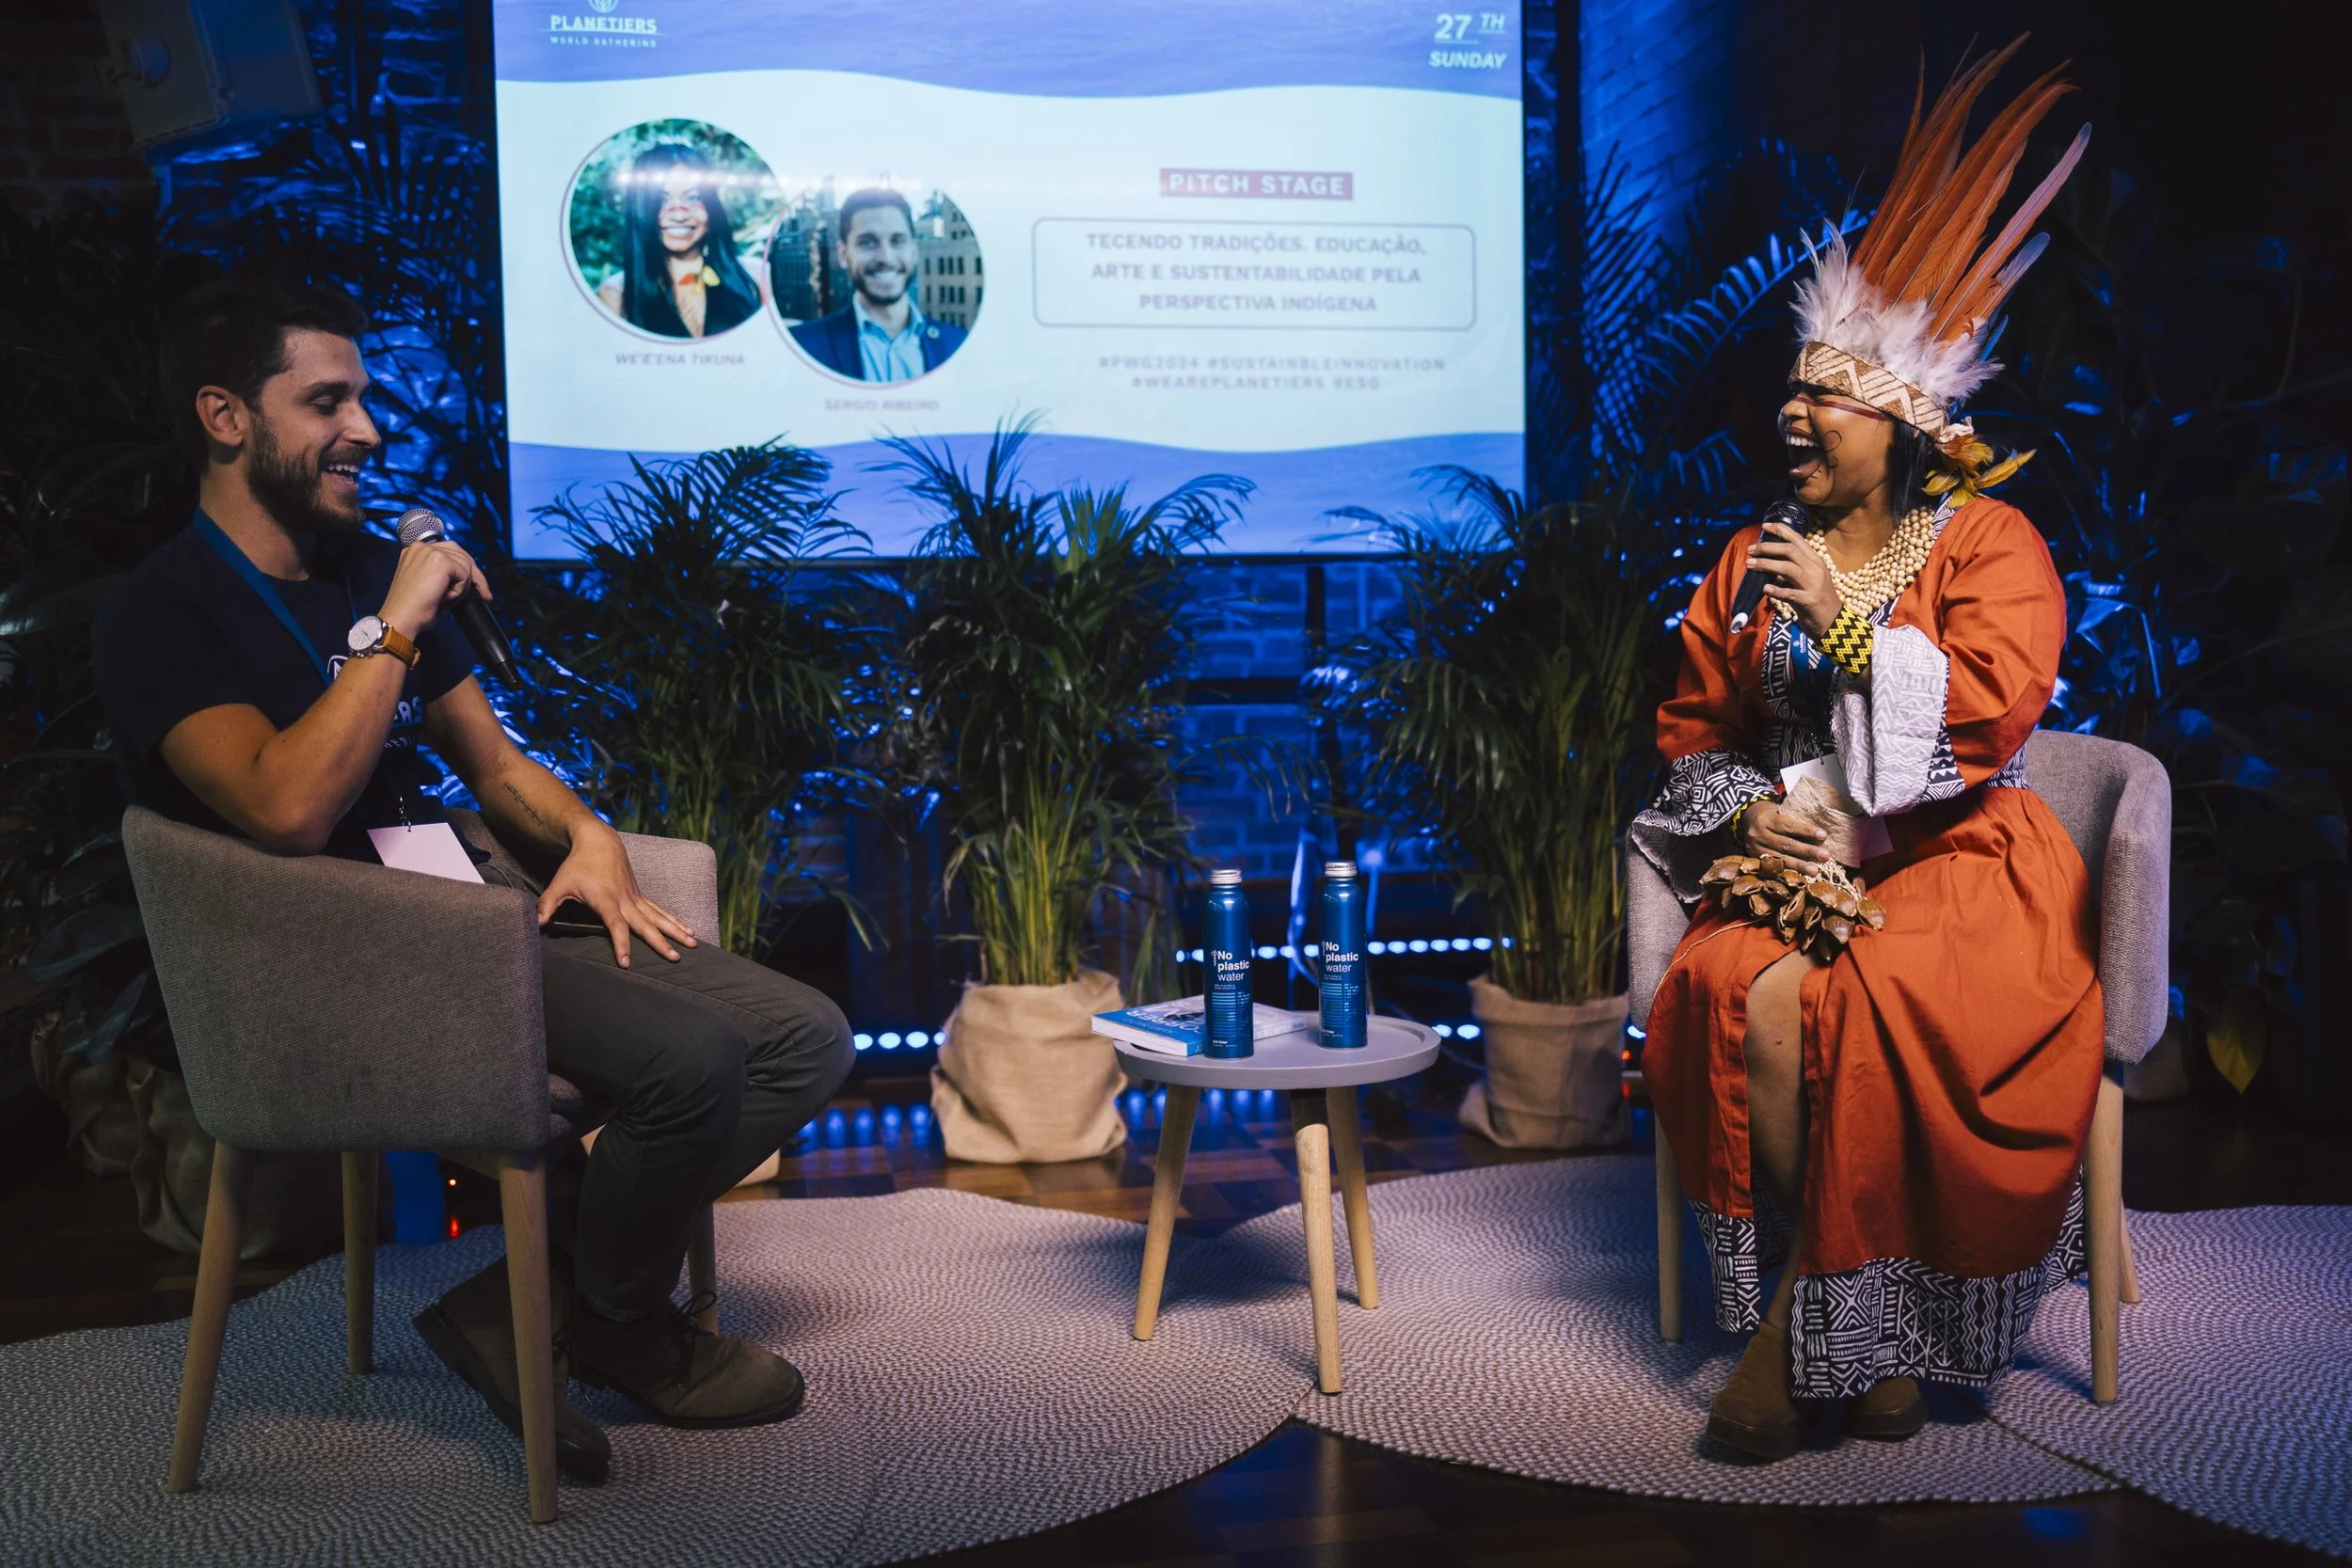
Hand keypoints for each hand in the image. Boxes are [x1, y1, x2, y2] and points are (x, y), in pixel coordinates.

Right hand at [381, 540, 490, 638]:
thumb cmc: (412, 609)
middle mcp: (421, 547)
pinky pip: (465, 576)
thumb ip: (442, 575)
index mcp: (416, 552)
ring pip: (465, 567)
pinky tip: (444, 599)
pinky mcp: (441, 561)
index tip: (476, 585)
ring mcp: (431, 551)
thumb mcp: (426, 586)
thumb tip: (467, 577)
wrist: (402, 618)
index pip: (449, 551)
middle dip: (475, 575)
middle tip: (485, 594)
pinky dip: (460, 592)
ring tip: (446, 601)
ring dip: (462, 588)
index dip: (464, 568)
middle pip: (461, 555)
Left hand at [535, 825, 698, 967]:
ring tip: (693, 944)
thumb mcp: (559, 884)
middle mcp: (625, 899)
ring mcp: (635, 897)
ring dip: (676, 931)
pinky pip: (660, 910)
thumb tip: (535, 924)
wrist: (599, 841)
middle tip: (675, 958)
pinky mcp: (639, 895)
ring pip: (659, 917)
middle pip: (645, 924)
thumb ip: (547, 905)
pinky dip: (675, 921)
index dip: (621, 943)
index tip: (626, 962)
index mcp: (606, 899)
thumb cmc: (577, 865)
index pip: (616, 925)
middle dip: (660, 942)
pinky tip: (689, 930)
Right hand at [1742, 800, 1829, 870]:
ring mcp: (1754, 848)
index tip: (1823, 835)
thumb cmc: (1770, 814)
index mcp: (1765, 819)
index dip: (1806, 831)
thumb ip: (1794, 822)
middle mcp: (1758, 834)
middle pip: (1785, 844)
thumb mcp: (1779, 812)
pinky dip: (1788, 871)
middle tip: (1825, 856)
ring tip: (1815, 871)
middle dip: (1807, 851)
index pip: (1788, 826)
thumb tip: (1819, 836)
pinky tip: (1800, 875)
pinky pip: (1773, 867)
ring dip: (1799, 866)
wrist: (1746, 819)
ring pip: (1780, 858)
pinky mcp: (1754, 859)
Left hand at [1746, 522, 1840, 642]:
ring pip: (1787, 568)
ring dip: (1766, 565)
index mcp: (1815, 561)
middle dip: (1767, 548)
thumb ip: (1790, 571)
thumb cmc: (1816, 600)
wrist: (1833, 623)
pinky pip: (1789, 593)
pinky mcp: (1808, 601)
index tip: (1764, 526)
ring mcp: (1813, 585)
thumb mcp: (1807, 580)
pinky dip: (1775, 590)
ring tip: (1749, 565)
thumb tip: (1767, 565)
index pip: (1797, 539)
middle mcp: (1815, 569)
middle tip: (1750, 550)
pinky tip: (1764, 589)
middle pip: (1789, 551)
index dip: (1780, 530)